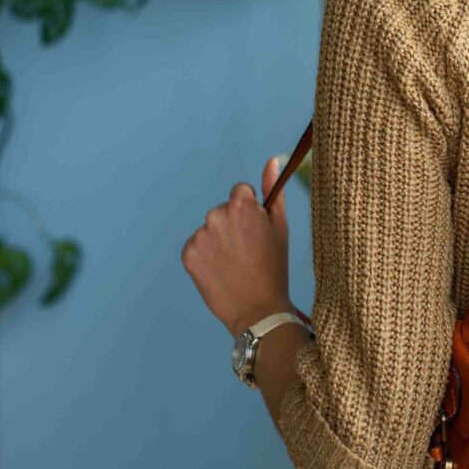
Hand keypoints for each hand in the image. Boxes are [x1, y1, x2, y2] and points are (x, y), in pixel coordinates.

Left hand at [182, 157, 293, 336]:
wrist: (259, 309)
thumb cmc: (275, 267)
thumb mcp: (281, 227)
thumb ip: (273, 190)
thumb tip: (271, 160)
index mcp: (242, 205)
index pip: (240, 193)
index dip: (251, 213)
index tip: (256, 233)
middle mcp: (217, 215)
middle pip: (223, 210)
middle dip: (233, 226)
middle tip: (248, 252)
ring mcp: (200, 235)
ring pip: (210, 229)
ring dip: (219, 241)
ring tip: (235, 264)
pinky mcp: (188, 254)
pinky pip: (196, 246)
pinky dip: (206, 257)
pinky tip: (221, 271)